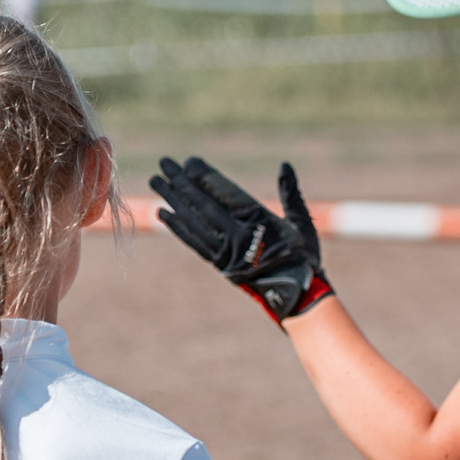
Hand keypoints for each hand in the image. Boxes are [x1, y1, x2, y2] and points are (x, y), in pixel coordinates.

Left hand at [149, 157, 332, 324]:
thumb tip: (284, 165)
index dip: (205, 176)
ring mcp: (227, 252)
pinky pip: (194, 242)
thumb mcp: (302, 223)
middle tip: (164, 163)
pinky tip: (163, 213)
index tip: (188, 161)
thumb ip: (291, 193)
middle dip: (182, 182)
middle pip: (203, 203)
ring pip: (194, 221)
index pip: (225, 193)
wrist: (297, 298)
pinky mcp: (220, 265)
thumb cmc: (303, 258)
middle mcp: (238, 235)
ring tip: (155, 182)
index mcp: (259, 221)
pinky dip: (177, 227)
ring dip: (172, 200)